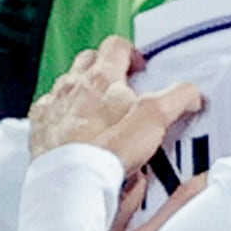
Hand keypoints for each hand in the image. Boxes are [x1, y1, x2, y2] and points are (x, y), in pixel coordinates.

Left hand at [29, 44, 199, 172]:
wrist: (68, 183)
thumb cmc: (105, 152)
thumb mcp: (153, 120)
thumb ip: (174, 99)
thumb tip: (190, 93)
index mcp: (100, 78)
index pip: (116, 47)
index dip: (132, 54)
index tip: (142, 69)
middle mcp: (71, 86)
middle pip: (89, 61)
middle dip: (106, 69)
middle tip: (124, 88)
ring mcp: (52, 107)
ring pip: (68, 85)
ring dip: (84, 92)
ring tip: (101, 113)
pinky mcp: (40, 129)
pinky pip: (51, 112)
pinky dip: (64, 116)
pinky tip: (75, 132)